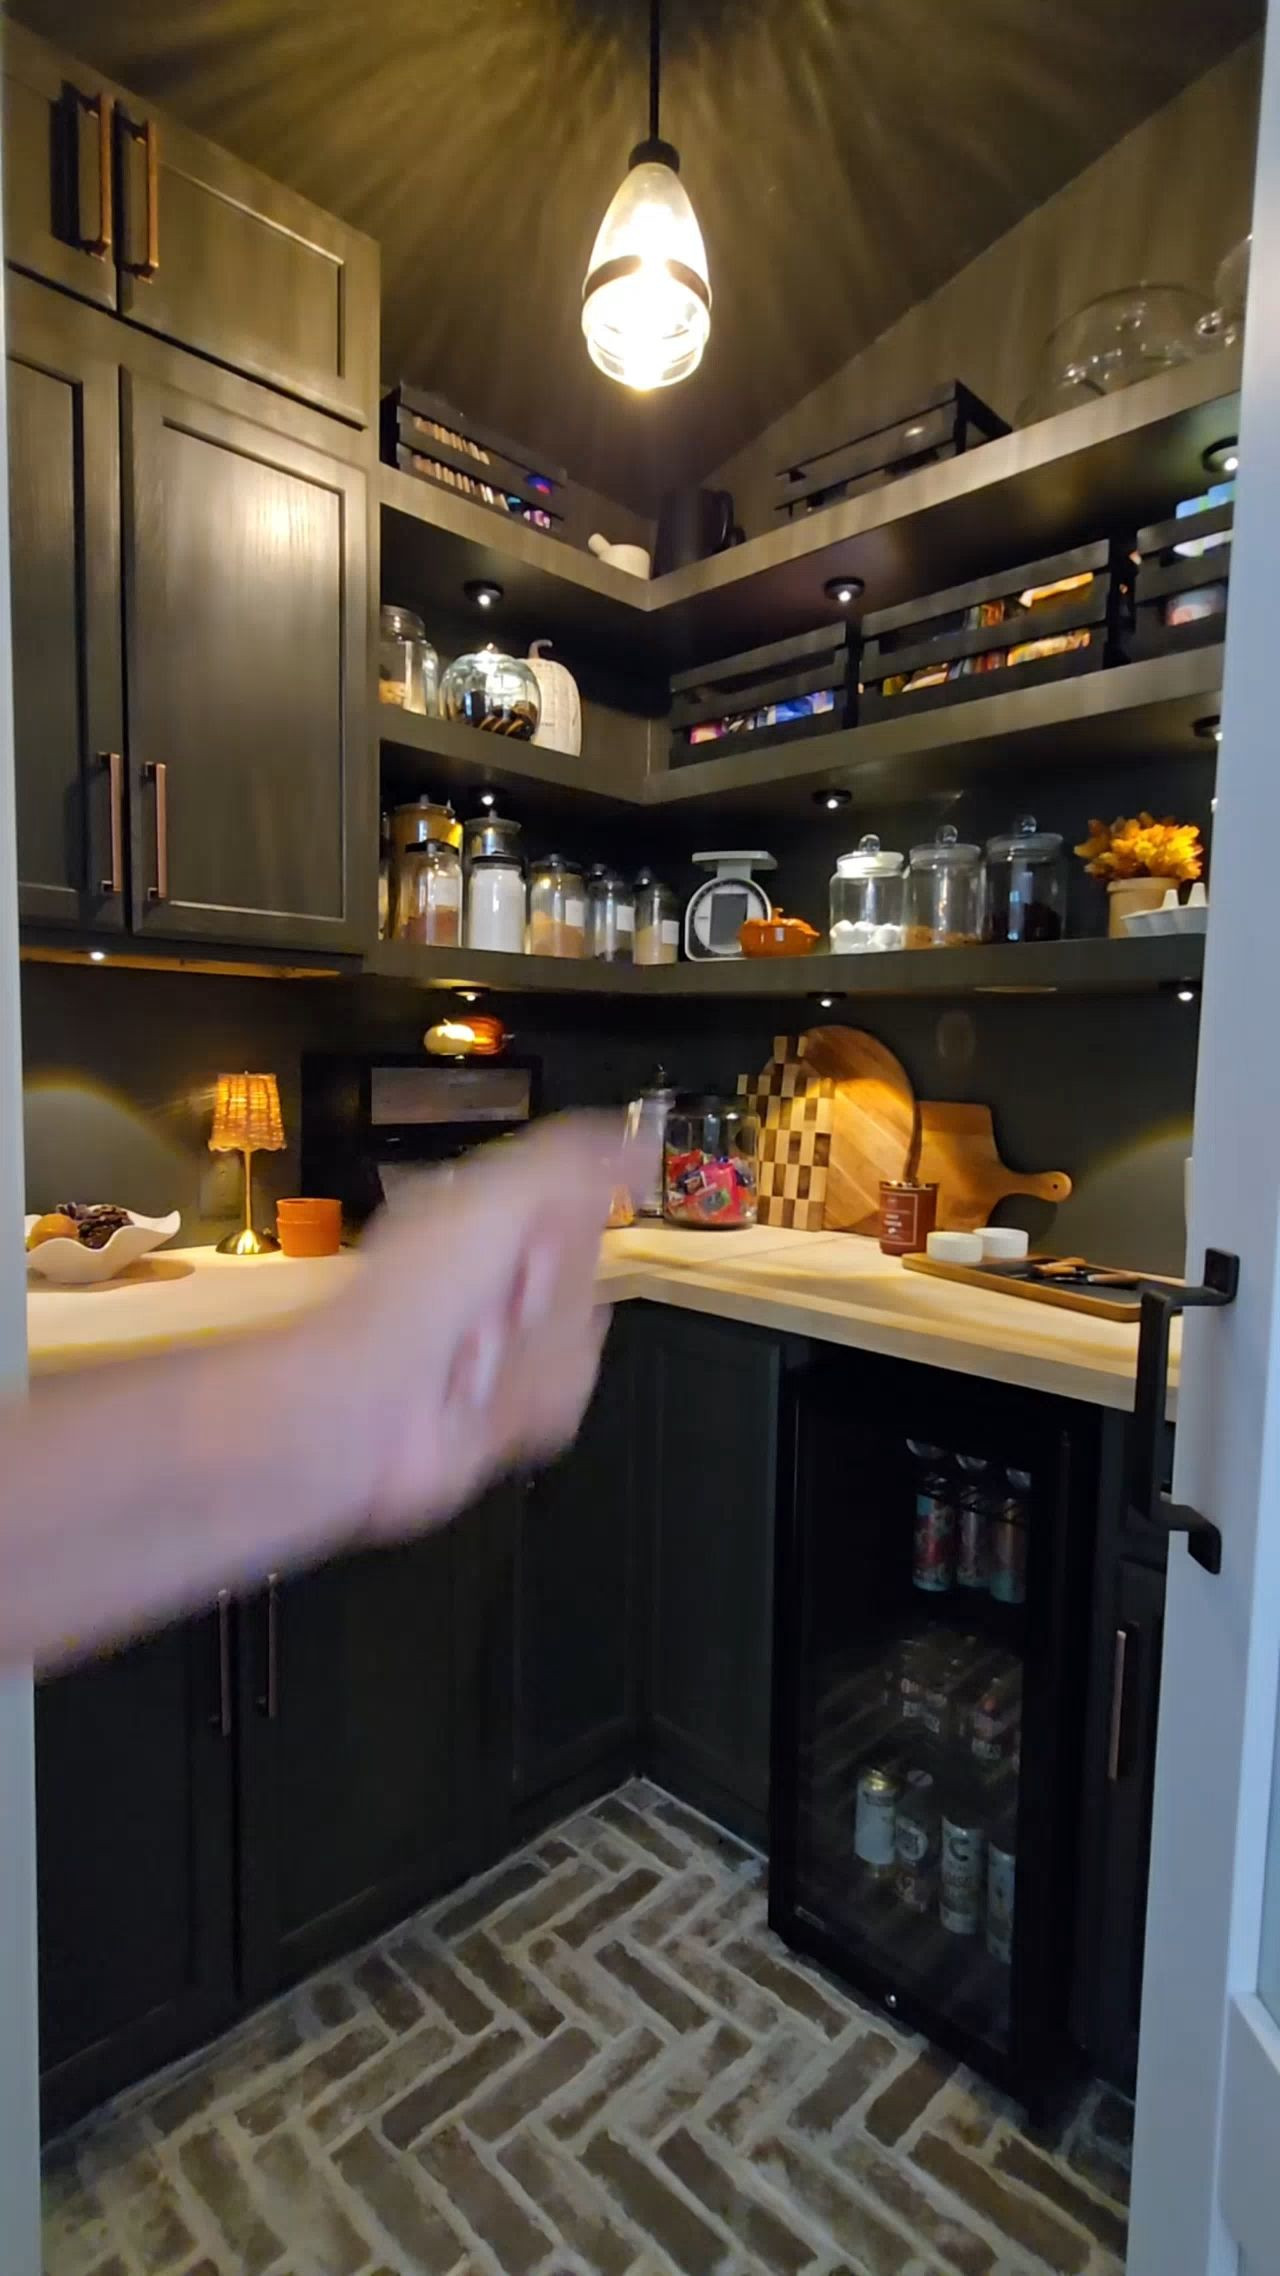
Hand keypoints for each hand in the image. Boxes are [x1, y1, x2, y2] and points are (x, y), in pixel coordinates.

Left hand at [300, 1113, 626, 1536]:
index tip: (547, 1241)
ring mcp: (506, 1343)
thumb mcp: (501, 1196)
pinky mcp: (514, 1406)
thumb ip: (575, 1160)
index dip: (571, 1223)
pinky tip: (489, 1395)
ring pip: (583, 1336)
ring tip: (481, 1357)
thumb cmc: (425, 1288)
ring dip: (537, 1351)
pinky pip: (568, 1394)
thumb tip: (639, 1139)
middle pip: (587, 1272)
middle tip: (509, 1302)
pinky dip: (529, 1398)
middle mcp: (495, 1277)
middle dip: (555, 1292)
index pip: (575, 1203)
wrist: (373, 1402)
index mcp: (485, 1217)